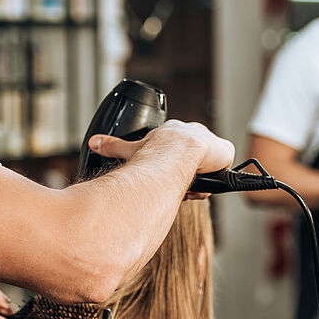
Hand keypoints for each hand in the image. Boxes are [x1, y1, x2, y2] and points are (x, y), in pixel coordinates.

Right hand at [89, 120, 234, 199]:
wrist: (179, 151)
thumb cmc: (155, 152)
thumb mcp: (131, 149)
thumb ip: (113, 146)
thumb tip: (93, 143)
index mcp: (173, 133)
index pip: (177, 153)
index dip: (174, 168)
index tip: (169, 177)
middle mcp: (193, 134)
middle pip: (194, 162)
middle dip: (188, 175)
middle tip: (181, 183)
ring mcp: (210, 143)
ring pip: (207, 169)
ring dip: (198, 180)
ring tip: (190, 184)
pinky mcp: (225, 151)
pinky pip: (222, 169)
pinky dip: (214, 178)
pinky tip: (205, 182)